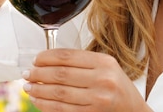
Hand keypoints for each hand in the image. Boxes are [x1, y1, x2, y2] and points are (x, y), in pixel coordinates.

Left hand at [22, 49, 149, 111]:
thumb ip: (81, 62)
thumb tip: (46, 61)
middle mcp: (103, 80)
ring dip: (39, 90)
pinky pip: (63, 110)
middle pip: (60, 74)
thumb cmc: (117, 88)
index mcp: (104, 62)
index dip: (46, 58)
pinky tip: (38, 101)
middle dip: (38, 74)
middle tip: (27, 74)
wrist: (135, 111)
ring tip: (29, 88)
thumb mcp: (106, 67)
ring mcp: (98, 99)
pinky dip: (46, 105)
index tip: (35, 60)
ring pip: (59, 93)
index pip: (67, 56)